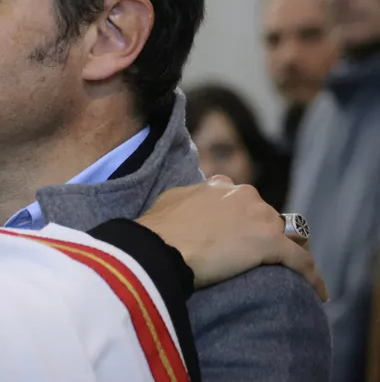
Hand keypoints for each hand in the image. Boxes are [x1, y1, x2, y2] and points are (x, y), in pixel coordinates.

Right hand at [135, 175, 327, 299]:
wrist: (160, 245)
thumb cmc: (158, 228)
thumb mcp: (172, 201)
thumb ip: (190, 199)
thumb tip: (191, 205)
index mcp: (221, 186)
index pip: (244, 199)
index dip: (245, 217)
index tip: (243, 231)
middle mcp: (244, 195)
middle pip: (269, 216)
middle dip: (267, 233)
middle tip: (260, 258)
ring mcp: (260, 218)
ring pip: (290, 235)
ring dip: (289, 251)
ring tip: (292, 273)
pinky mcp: (271, 244)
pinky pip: (301, 261)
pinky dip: (312, 276)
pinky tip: (318, 292)